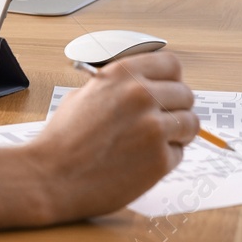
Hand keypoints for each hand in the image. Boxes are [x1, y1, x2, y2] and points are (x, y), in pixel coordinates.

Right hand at [25, 52, 197, 220]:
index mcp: (123, 73)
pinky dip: (165, 159)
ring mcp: (154, 128)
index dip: (171, 79)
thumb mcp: (86, 95)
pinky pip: (178, 154)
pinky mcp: (159, 159)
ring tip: (153, 143)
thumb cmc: (63, 139)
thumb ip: (118, 88)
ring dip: (177, 133)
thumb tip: (144, 89)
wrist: (51, 176)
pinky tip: (140, 162)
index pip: (171, 64)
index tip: (168, 89)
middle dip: (176, 108)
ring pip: (190, 124)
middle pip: (185, 94)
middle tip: (161, 121)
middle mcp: (142, 95)